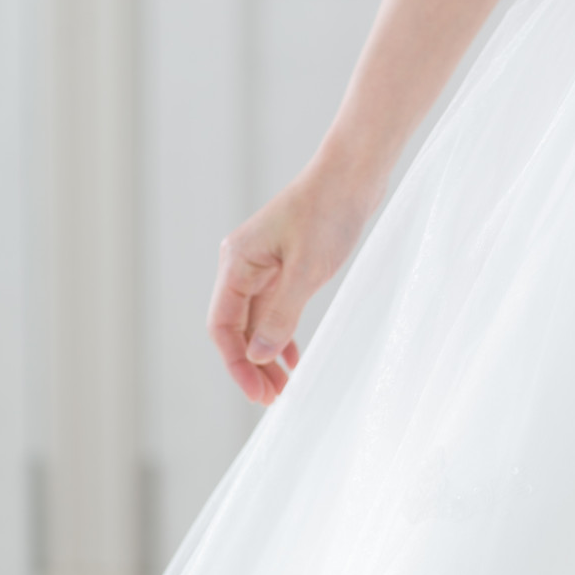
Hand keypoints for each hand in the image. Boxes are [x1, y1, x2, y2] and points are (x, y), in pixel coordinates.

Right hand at [207, 158, 382, 403]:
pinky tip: (293, 358)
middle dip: (251, 366)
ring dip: (267, 355)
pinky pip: (273, 308)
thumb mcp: (306, 270)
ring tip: (284, 388)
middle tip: (273, 400)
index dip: (235, 364)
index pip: (222, 326)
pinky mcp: (284, 264)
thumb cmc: (328, 212)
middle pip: (236, 328)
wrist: (352, 174)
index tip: (258, 394)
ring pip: (256, 321)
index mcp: (237, 262)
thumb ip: (281, 314)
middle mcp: (242, 264)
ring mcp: (262, 264)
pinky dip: (281, 334)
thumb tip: (259, 356)